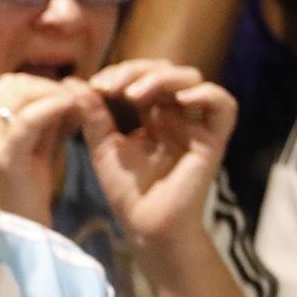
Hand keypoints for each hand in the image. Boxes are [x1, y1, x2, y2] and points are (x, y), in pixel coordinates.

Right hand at [0, 74, 81, 225]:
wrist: (24, 239)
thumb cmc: (28, 198)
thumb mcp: (31, 151)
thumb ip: (41, 121)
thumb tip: (64, 89)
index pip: (4, 86)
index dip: (39, 84)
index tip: (65, 94)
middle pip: (10, 85)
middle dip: (47, 85)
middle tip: (74, 95)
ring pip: (17, 93)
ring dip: (51, 92)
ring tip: (75, 102)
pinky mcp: (1, 156)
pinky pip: (28, 119)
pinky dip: (52, 106)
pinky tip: (71, 107)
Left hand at [66, 60, 233, 249]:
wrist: (147, 226)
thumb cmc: (128, 191)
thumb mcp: (103, 146)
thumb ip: (92, 113)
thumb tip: (72, 81)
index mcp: (154, 114)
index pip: (144, 75)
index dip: (122, 72)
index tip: (95, 85)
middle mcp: (177, 116)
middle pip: (167, 70)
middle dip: (137, 71)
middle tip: (111, 87)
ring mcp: (195, 126)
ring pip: (192, 80)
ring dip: (162, 78)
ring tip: (133, 94)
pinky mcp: (212, 141)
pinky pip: (224, 107)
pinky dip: (206, 93)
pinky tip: (180, 98)